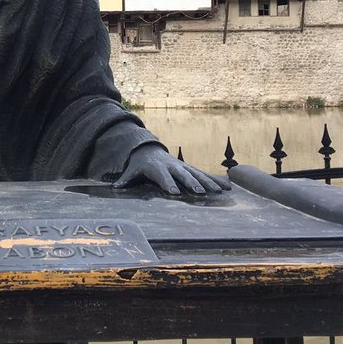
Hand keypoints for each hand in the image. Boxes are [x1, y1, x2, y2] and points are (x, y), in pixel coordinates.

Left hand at [112, 145, 231, 195]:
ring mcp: (183, 167)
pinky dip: (216, 181)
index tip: (174, 193)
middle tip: (198, 193)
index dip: (168, 184)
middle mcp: (173, 166)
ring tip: (219, 192)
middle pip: (183, 175)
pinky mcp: (190, 169)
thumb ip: (125, 180)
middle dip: (191, 183)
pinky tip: (228, 188)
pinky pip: (204, 175)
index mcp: (158, 168)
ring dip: (208, 183)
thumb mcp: (131, 171)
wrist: (149, 150)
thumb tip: (114, 188)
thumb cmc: (139, 165)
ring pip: (197, 174)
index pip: (163, 177)